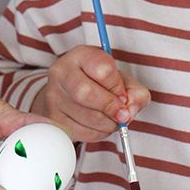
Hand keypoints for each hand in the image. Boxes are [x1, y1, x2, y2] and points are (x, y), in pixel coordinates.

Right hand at [35, 45, 149, 141]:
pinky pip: (80, 132)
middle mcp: (61, 73)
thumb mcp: (122, 80)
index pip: (103, 70)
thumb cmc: (100, 84)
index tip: (123, 96)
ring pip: (84, 116)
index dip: (118, 88)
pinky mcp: (53, 118)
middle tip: (122, 115)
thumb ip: (136, 93)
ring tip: (112, 119)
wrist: (71, 92)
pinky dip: (97, 133)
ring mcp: (53, 96)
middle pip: (86, 93)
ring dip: (107, 123)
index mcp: (80, 56)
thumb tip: (129, 112)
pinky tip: (99, 125)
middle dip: (110, 108)